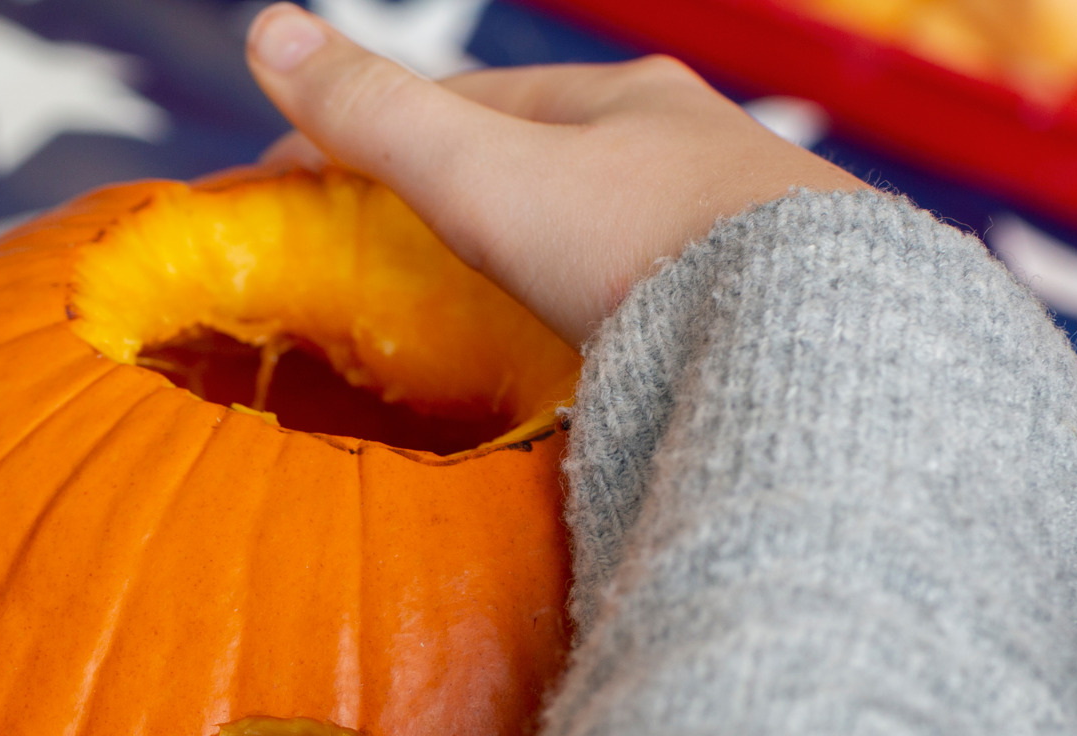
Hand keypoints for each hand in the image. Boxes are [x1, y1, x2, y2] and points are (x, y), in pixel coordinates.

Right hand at [244, 4, 872, 342]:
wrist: (810, 348)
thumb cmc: (643, 251)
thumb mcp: (483, 179)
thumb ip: (377, 117)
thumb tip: (266, 28)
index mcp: (628, 97)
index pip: (478, 102)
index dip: (384, 138)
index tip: (312, 192)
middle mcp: (700, 145)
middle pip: (555, 163)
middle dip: (473, 199)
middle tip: (397, 265)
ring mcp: (746, 228)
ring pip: (618, 232)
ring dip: (551, 265)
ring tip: (494, 324)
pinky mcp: (778, 310)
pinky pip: (673, 300)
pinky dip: (614, 319)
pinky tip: (599, 362)